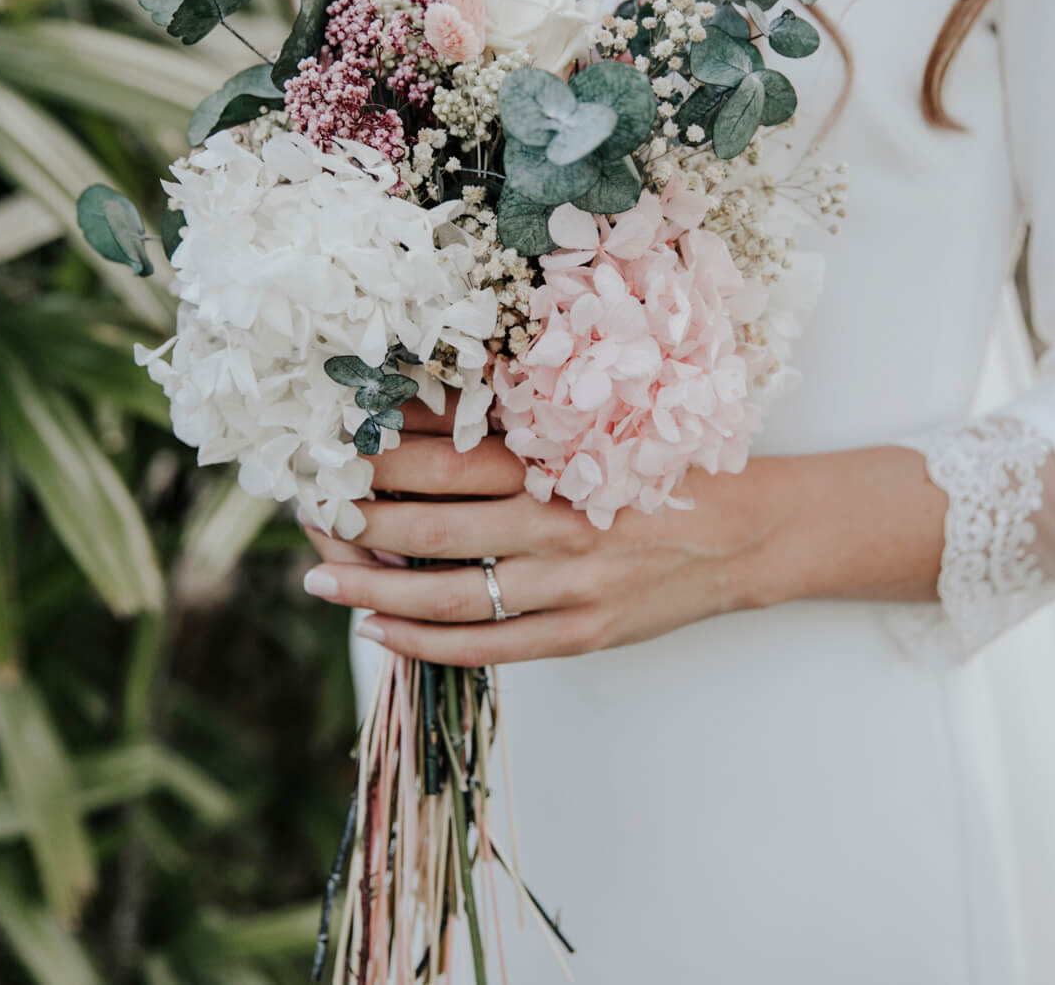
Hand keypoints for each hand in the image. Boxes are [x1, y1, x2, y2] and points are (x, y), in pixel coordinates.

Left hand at [298, 400, 790, 665]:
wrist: (748, 531)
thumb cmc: (663, 466)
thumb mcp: (597, 427)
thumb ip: (518, 424)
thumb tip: (423, 406)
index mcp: (558, 461)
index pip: (444, 459)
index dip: (376, 458)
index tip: (326, 450)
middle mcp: (558, 523)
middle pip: (433, 526)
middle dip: (358, 520)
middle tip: (306, 510)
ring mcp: (569, 587)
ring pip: (450, 595)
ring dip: (374, 589)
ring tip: (322, 578)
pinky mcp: (582, 634)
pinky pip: (489, 648)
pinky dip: (426, 642)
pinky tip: (380, 629)